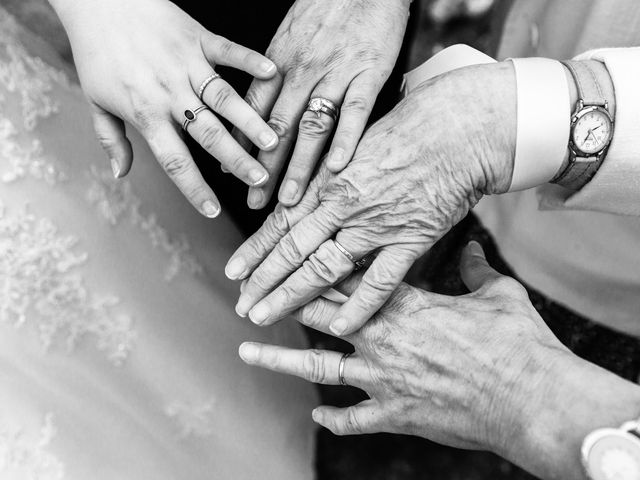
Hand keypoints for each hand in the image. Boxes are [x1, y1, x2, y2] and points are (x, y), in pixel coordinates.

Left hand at [50, 0, 279, 216]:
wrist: (96, 0)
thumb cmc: (95, 52)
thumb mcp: (95, 101)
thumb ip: (111, 140)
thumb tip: (121, 174)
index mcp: (146, 113)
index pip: (174, 161)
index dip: (194, 189)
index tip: (213, 211)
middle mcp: (170, 93)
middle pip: (208, 134)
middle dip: (236, 159)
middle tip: (260, 179)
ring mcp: (187, 65)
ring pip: (224, 98)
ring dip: (250, 120)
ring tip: (274, 140)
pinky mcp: (198, 38)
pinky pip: (228, 51)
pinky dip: (250, 60)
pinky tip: (273, 73)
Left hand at [227, 62, 515, 333]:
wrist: (459, 126)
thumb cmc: (407, 130)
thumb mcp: (354, 145)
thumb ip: (329, 177)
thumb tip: (303, 197)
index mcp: (329, 181)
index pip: (282, 222)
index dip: (255, 250)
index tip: (233, 273)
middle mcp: (344, 205)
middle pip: (292, 249)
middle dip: (262, 280)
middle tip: (240, 306)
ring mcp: (376, 224)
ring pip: (323, 266)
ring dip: (290, 295)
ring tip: (263, 316)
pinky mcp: (411, 238)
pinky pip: (381, 280)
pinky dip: (358, 305)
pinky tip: (337, 327)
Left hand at [232, 0, 411, 208]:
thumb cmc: (325, 8)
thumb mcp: (286, 36)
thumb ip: (269, 74)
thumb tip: (249, 109)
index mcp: (278, 63)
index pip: (253, 112)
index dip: (241, 147)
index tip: (232, 177)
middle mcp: (301, 72)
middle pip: (277, 129)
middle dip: (264, 169)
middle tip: (255, 204)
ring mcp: (335, 73)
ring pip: (312, 126)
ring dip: (299, 166)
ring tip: (290, 200)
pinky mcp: (368, 73)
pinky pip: (355, 111)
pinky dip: (346, 140)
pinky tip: (338, 167)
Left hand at [238, 243, 566, 452]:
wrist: (529, 399)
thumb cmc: (517, 344)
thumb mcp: (498, 295)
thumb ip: (476, 269)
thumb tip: (471, 249)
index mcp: (405, 304)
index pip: (348, 280)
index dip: (315, 269)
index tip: (288, 260)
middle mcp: (383, 338)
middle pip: (319, 316)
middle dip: (283, 306)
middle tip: (251, 300)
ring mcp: (384, 379)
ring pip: (319, 367)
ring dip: (280, 361)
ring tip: (246, 353)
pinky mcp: (395, 415)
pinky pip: (354, 419)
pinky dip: (335, 419)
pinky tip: (317, 417)